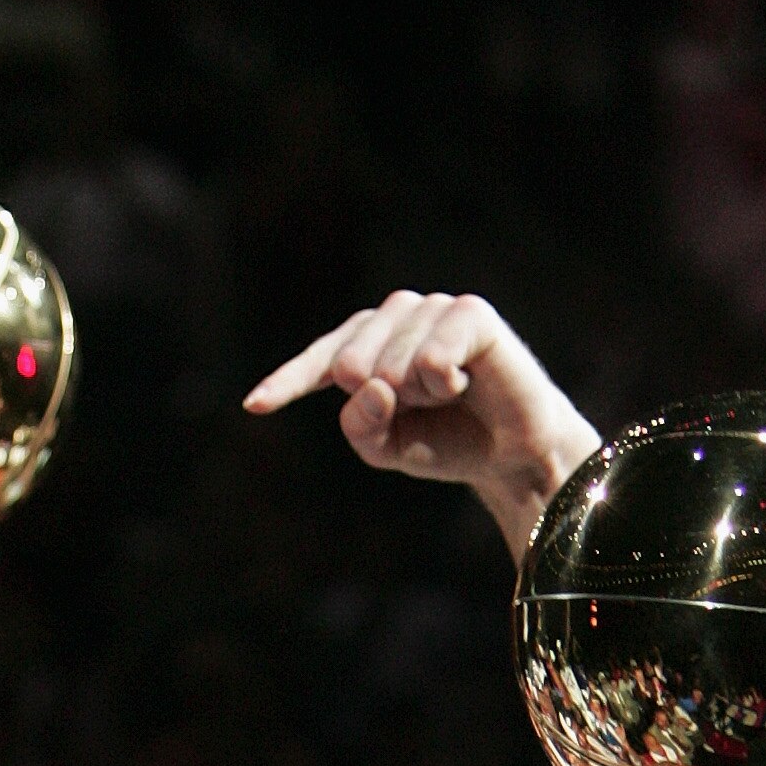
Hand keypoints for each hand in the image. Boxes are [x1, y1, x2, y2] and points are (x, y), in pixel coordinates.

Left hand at [244, 291, 598, 555]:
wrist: (511, 455)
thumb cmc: (446, 443)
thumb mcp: (386, 447)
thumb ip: (360, 425)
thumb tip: (366, 383)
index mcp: (368, 344)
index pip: (321, 359)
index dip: (288, 382)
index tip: (255, 407)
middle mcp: (396, 316)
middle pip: (351, 364)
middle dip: (383, 404)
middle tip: (424, 410)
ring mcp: (432, 309)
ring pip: (391, 365)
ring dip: (420, 398)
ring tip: (450, 397)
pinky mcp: (470, 314)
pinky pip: (432, 356)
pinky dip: (442, 382)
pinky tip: (462, 383)